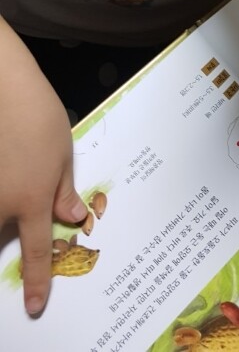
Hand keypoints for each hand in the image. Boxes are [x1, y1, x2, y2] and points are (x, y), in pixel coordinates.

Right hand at [0, 29, 86, 314]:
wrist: (4, 88)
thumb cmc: (40, 117)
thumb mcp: (63, 154)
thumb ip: (64, 191)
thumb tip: (74, 220)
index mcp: (33, 200)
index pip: (38, 251)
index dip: (38, 281)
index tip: (36, 306)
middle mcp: (0, 204)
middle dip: (8, 244)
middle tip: (23, 218)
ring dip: (1, 221)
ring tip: (14, 184)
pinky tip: (6, 174)